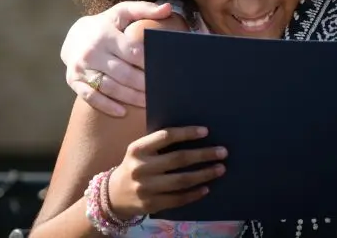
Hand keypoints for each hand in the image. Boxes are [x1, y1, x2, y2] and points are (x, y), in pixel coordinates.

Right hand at [61, 1, 172, 115]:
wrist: (74, 36)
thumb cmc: (106, 24)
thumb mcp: (123, 12)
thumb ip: (145, 9)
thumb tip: (168, 8)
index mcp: (105, 34)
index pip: (132, 51)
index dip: (149, 62)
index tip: (164, 68)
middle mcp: (92, 52)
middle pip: (123, 73)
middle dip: (143, 83)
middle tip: (161, 90)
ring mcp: (81, 68)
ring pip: (110, 87)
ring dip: (130, 97)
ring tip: (149, 102)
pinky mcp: (74, 81)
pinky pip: (91, 97)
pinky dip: (107, 106)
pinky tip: (123, 112)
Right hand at [109, 126, 226, 216]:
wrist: (113, 195)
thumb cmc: (134, 165)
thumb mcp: (140, 150)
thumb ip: (158, 143)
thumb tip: (193, 134)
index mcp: (138, 148)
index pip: (166, 136)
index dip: (187, 133)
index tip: (206, 131)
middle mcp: (141, 167)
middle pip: (178, 159)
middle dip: (203, 155)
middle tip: (222, 152)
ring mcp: (146, 188)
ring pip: (181, 180)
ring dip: (204, 174)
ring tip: (220, 169)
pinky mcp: (152, 204)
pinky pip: (178, 199)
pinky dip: (194, 194)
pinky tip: (206, 188)